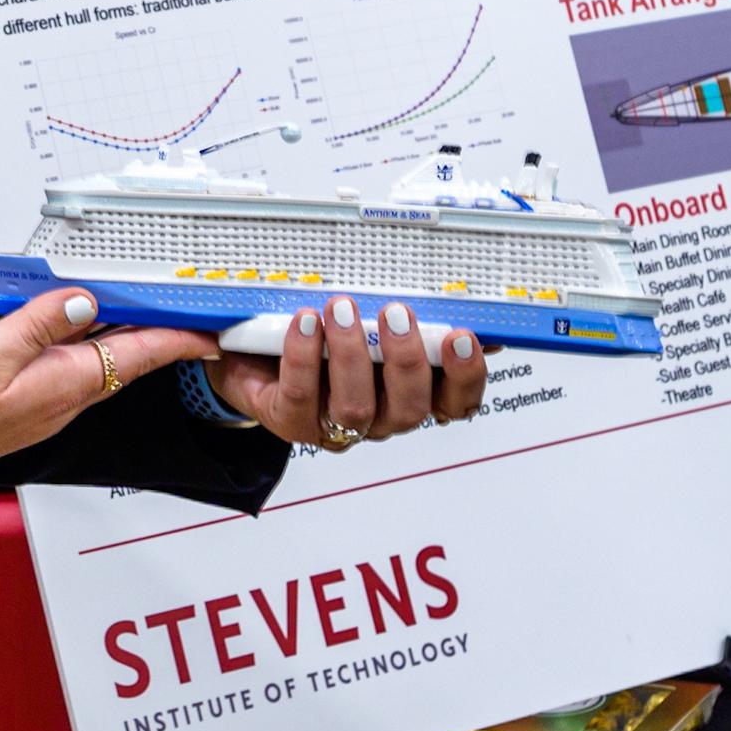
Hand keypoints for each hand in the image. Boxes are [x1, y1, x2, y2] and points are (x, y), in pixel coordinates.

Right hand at [0, 289, 215, 521]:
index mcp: (62, 384)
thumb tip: (84, 302)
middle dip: (157, 330)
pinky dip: (79, 339)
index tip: (211, 330)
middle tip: (182, 303)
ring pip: (95, 361)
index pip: (138, 357)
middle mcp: (60, 398)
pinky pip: (64, 365)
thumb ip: (39, 324)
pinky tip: (68, 320)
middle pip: (124, 359)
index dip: (178, 339)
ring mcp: (40, 402)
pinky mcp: (18, 402)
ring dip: (119, 333)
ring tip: (136, 302)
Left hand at [205, 297, 488, 450]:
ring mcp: (335, 424)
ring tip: (341, 310)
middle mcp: (379, 416)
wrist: (260, 353)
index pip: (455, 401)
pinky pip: (302, 396)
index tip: (461, 336)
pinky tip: (305, 322)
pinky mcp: (292, 420)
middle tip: (396, 314)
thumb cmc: (327, 336)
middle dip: (407, 361)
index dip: (465, 375)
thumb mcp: (374, 320)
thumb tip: (470, 306)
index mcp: (409, 391)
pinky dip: (304, 355)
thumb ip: (422, 316)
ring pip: (357, 407)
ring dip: (352, 355)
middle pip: (410, 409)